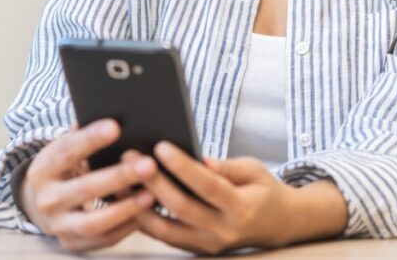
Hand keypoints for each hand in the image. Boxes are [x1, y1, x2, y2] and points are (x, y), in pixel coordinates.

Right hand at [19, 118, 156, 251]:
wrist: (40, 204)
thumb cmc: (64, 168)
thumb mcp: (64, 149)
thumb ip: (83, 134)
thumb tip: (112, 111)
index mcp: (43, 169)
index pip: (66, 152)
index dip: (90, 139)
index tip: (116, 126)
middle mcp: (47, 200)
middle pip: (84, 189)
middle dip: (118, 177)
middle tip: (148, 164)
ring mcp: (59, 226)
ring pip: (92, 222)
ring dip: (124, 208)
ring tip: (151, 194)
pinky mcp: (73, 244)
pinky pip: (103, 240)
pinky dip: (125, 227)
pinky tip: (145, 213)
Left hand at [124, 142, 301, 253]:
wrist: (277, 226)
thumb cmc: (263, 191)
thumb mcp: (254, 171)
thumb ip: (227, 166)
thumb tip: (200, 159)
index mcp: (241, 208)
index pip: (207, 186)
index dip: (183, 166)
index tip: (161, 146)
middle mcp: (223, 231)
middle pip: (180, 207)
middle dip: (153, 182)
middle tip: (131, 158)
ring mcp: (207, 245)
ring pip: (164, 228)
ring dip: (138, 204)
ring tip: (119, 179)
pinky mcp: (195, 249)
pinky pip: (163, 236)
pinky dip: (143, 218)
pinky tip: (127, 198)